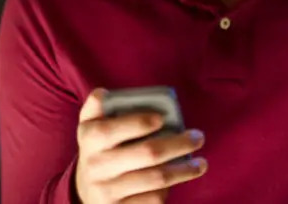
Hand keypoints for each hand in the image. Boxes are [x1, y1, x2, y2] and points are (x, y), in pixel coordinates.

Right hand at [75, 89, 206, 203]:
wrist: (87, 193)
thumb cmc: (98, 151)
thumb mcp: (89, 127)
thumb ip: (96, 106)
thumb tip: (105, 94)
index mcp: (89, 138)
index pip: (113, 129)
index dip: (139, 122)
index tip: (162, 118)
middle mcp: (96, 165)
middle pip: (147, 153)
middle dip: (178, 144)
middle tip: (197, 137)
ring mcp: (109, 191)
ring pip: (157, 178)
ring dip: (184, 169)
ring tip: (200, 162)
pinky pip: (155, 199)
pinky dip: (170, 189)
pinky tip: (178, 180)